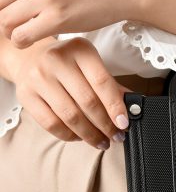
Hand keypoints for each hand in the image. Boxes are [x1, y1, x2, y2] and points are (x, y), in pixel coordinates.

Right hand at [7, 36, 133, 149]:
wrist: (29, 58)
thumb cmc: (67, 63)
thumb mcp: (90, 65)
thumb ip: (111, 86)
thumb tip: (134, 107)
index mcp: (80, 49)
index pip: (102, 82)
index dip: (115, 106)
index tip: (124, 123)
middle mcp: (57, 60)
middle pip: (87, 101)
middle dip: (105, 125)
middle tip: (116, 137)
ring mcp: (38, 77)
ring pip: (70, 116)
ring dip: (89, 134)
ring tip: (101, 142)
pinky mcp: (25, 95)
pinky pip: (51, 124)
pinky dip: (69, 135)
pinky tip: (79, 137)